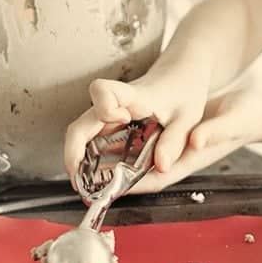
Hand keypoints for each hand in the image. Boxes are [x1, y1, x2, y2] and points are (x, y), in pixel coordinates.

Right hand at [63, 70, 209, 188]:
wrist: (180, 76)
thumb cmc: (183, 91)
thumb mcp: (187, 117)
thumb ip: (174, 140)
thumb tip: (161, 166)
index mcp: (134, 96)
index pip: (102, 90)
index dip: (104, 107)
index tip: (122, 119)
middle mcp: (114, 105)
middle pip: (81, 123)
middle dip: (74, 152)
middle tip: (80, 180)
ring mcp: (110, 115)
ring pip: (82, 135)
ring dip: (79, 160)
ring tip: (85, 186)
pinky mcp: (111, 125)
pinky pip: (93, 141)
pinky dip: (90, 160)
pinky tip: (98, 178)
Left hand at [94, 87, 261, 194]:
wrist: (256, 110)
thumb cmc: (246, 117)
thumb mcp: (231, 121)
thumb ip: (213, 132)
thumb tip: (194, 141)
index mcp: (188, 160)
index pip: (151, 179)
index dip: (124, 185)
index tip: (98, 185)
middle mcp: (178, 158)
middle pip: (139, 173)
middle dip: (111, 175)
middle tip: (81, 170)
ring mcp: (176, 148)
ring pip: (139, 158)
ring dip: (116, 157)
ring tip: (86, 151)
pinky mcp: (175, 135)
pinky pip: (145, 143)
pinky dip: (127, 140)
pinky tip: (110, 128)